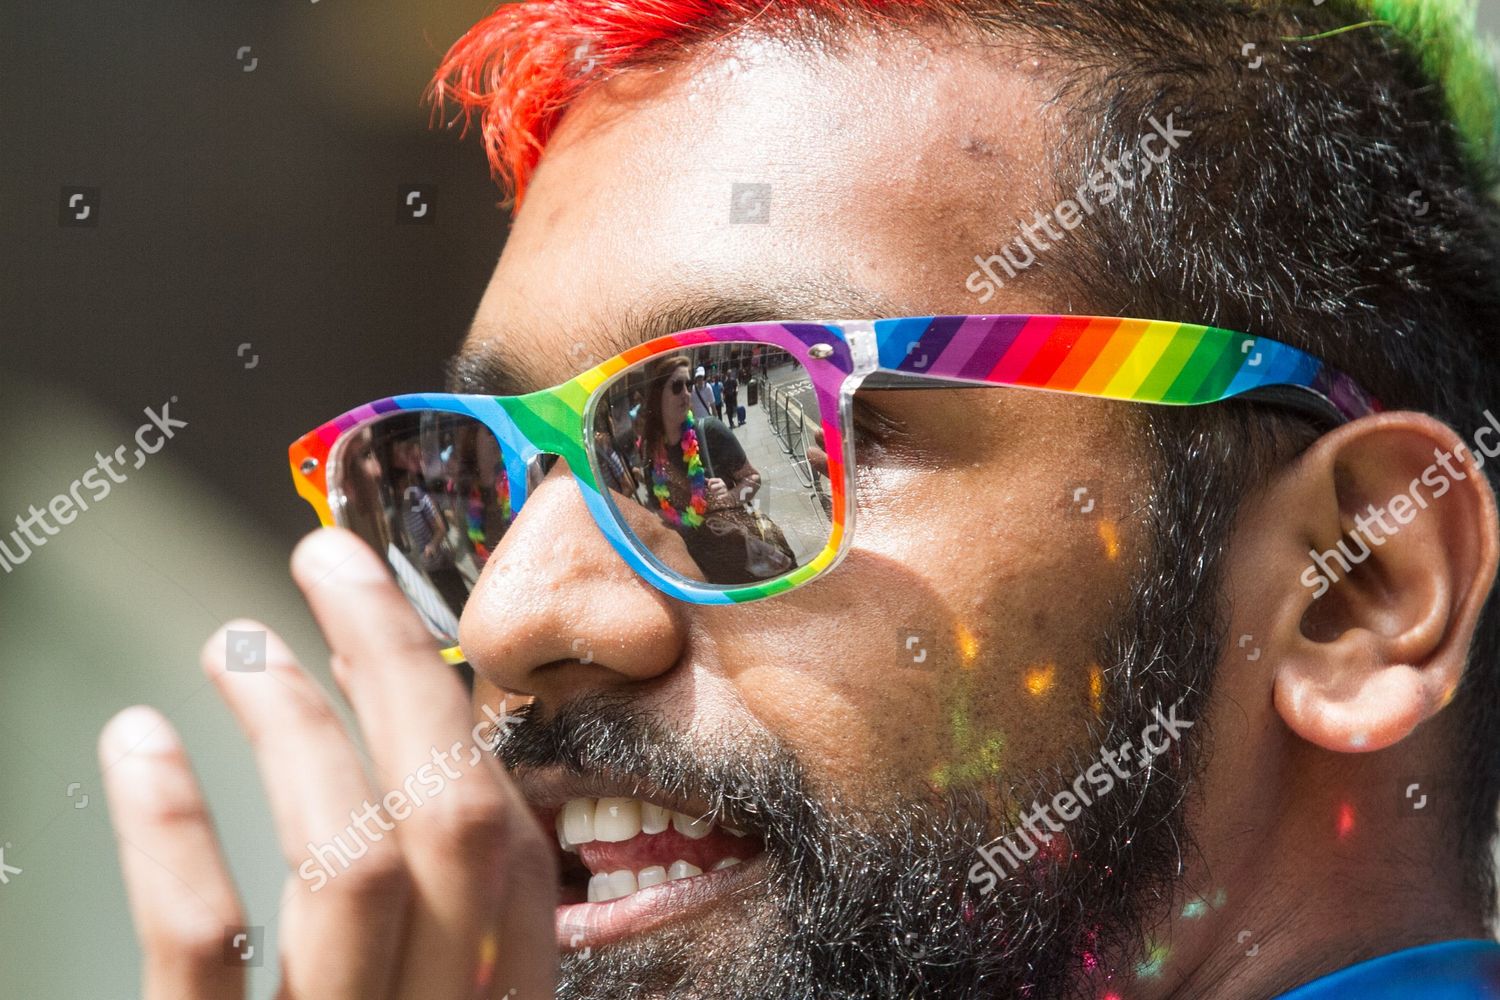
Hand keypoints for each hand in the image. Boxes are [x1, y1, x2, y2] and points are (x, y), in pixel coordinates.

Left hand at [98, 527, 557, 999]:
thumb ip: (435, 944)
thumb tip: (414, 779)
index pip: (519, 853)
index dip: (459, 730)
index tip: (385, 644)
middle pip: (456, 823)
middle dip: (401, 665)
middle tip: (330, 562)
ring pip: (352, 866)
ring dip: (298, 724)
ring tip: (234, 644)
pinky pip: (206, 944)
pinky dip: (169, 828)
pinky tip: (139, 743)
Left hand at [704, 477, 732, 506]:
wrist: (730, 489)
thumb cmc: (720, 486)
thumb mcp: (717, 481)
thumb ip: (710, 480)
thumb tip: (704, 479)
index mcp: (719, 480)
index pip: (710, 480)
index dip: (708, 484)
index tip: (709, 486)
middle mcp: (722, 484)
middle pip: (712, 487)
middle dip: (711, 490)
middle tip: (713, 490)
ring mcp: (724, 489)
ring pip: (715, 493)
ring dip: (714, 494)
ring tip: (717, 493)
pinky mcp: (726, 494)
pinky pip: (719, 497)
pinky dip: (718, 498)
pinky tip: (719, 496)